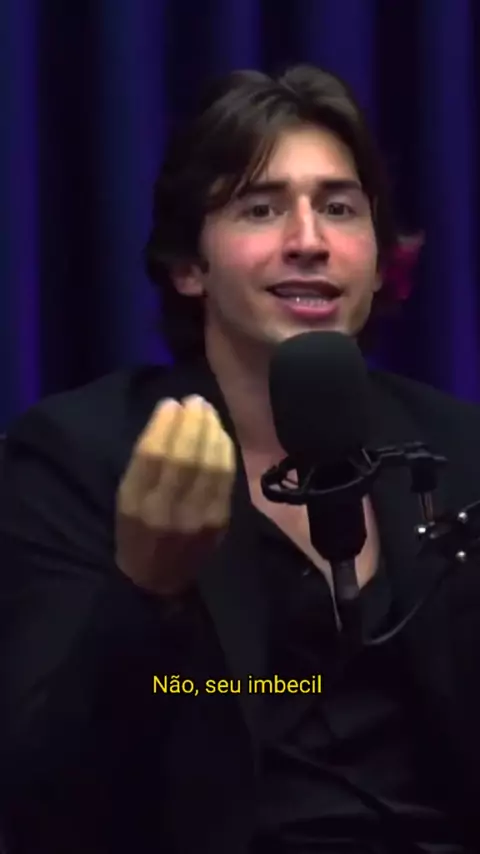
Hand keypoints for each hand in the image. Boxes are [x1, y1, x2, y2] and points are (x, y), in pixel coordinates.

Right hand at [115, 395, 235, 596]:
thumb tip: (169, 418)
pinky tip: (219, 435)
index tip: (170, 403)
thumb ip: (144, 463)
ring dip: (211, 431)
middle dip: (192, 422)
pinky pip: (226, 478)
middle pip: (185, 456)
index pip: (153, 456)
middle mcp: (168, 511)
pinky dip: (224, 451)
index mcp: (137, 504)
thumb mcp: (126, 498)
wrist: (160, 579)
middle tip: (195, 401)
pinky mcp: (220, 522)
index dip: (165, 424)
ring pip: (210, 464)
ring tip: (207, 412)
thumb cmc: (136, 531)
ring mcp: (198, 518)